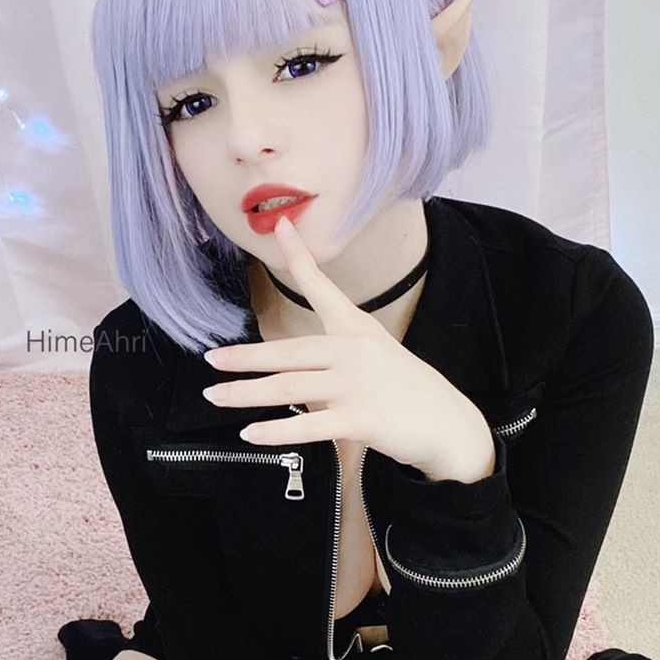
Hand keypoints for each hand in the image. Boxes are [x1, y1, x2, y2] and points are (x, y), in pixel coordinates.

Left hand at [203, 214, 495, 482]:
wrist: (448, 425)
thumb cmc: (407, 391)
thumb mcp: (375, 356)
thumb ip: (335, 355)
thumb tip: (292, 364)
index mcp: (356, 329)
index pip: (322, 287)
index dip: (299, 257)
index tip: (281, 225)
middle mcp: (354, 351)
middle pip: (288, 351)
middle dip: (246, 356)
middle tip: (211, 360)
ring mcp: (357, 385)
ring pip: (290, 387)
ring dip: (247, 393)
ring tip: (216, 395)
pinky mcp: (362, 418)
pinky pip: (310, 425)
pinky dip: (277, 430)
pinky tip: (250, 434)